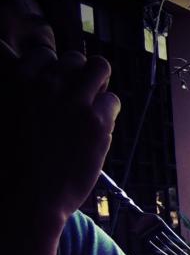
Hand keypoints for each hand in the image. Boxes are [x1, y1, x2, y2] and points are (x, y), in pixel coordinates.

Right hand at [0, 41, 120, 227]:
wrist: (28, 198)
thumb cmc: (14, 163)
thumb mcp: (6, 116)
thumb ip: (22, 94)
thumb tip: (43, 79)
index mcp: (15, 79)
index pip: (44, 56)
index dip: (53, 72)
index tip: (56, 90)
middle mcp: (43, 83)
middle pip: (74, 59)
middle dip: (79, 76)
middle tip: (80, 99)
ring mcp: (71, 100)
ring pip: (100, 68)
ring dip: (99, 85)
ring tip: (94, 105)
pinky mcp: (96, 120)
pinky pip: (113, 100)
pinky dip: (109, 112)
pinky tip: (98, 130)